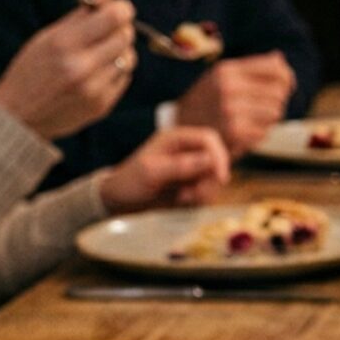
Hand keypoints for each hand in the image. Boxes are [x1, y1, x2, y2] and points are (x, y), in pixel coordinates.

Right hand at [0, 0, 135, 138]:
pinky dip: (116, 70)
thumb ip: (80, 15)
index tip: (120, 8)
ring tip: (101, 51)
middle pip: (126, 36)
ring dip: (120, 50)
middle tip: (109, 28)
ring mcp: (93, 89)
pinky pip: (124, 78)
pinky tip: (98, 71)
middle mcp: (81, 67)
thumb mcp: (48, 37)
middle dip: (121, 28)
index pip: (114, 17)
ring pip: (129, 58)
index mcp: (65, 44)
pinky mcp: (102, 106)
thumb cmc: (31, 70)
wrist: (17, 116)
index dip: (122, 8)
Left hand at [99, 127, 230, 211]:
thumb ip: (181, 165)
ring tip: (182, 198)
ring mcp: (189, 167)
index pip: (208, 138)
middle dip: (210, 179)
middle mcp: (186, 150)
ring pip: (213, 176)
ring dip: (204, 190)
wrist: (119, 200)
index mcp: (176, 139)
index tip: (220, 178)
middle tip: (194, 195)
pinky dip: (199, 197)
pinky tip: (182, 200)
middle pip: (216, 159)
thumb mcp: (152, 172)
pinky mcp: (190, 182)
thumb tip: (210, 160)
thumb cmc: (130, 182)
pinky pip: (206, 188)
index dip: (218, 156)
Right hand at [174, 51, 295, 154]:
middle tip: (264, 109)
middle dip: (277, 101)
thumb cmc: (204, 104)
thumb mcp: (220, 78)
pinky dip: (259, 134)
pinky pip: (264, 131)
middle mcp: (229, 87)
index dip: (287, 78)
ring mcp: (232, 109)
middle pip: (279, 92)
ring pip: (275, 113)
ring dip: (269, 119)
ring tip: (253, 120)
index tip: (287, 86)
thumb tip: (279, 58)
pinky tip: (245, 133)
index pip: (276, 68)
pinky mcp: (234, 132)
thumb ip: (250, 68)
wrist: (178, 131)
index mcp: (227, 69)